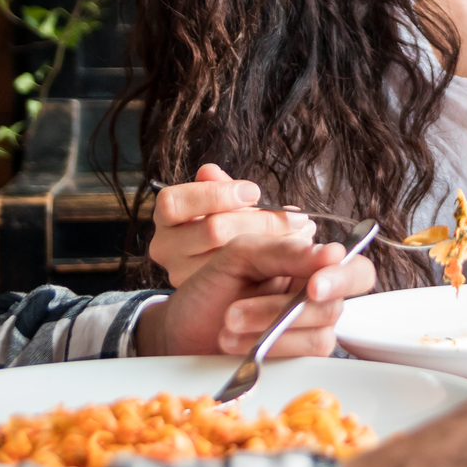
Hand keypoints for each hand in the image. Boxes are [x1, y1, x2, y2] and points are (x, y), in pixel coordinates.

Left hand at [135, 231, 375, 357]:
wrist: (182, 328)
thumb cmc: (212, 287)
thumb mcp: (240, 256)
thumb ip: (284, 251)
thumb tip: (333, 254)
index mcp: (310, 266)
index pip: (355, 270)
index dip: (343, 278)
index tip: (314, 285)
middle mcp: (316, 299)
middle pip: (335, 305)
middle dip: (284, 307)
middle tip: (240, 309)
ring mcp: (308, 330)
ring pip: (319, 333)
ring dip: (269, 326)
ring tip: (228, 320)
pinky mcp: (296, 358)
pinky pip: (302, 355)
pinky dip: (268, 346)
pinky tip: (235, 341)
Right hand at [151, 163, 311, 286]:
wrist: (214, 269)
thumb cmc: (224, 222)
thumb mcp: (221, 202)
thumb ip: (219, 188)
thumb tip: (209, 171)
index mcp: (167, 216)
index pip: (175, 202)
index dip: (217, 194)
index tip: (255, 192)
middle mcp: (164, 247)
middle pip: (213, 229)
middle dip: (262, 220)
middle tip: (299, 217)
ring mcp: (179, 274)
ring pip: (228, 256)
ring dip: (273, 243)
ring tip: (302, 234)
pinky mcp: (203, 295)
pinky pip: (238, 279)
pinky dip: (270, 264)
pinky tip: (292, 255)